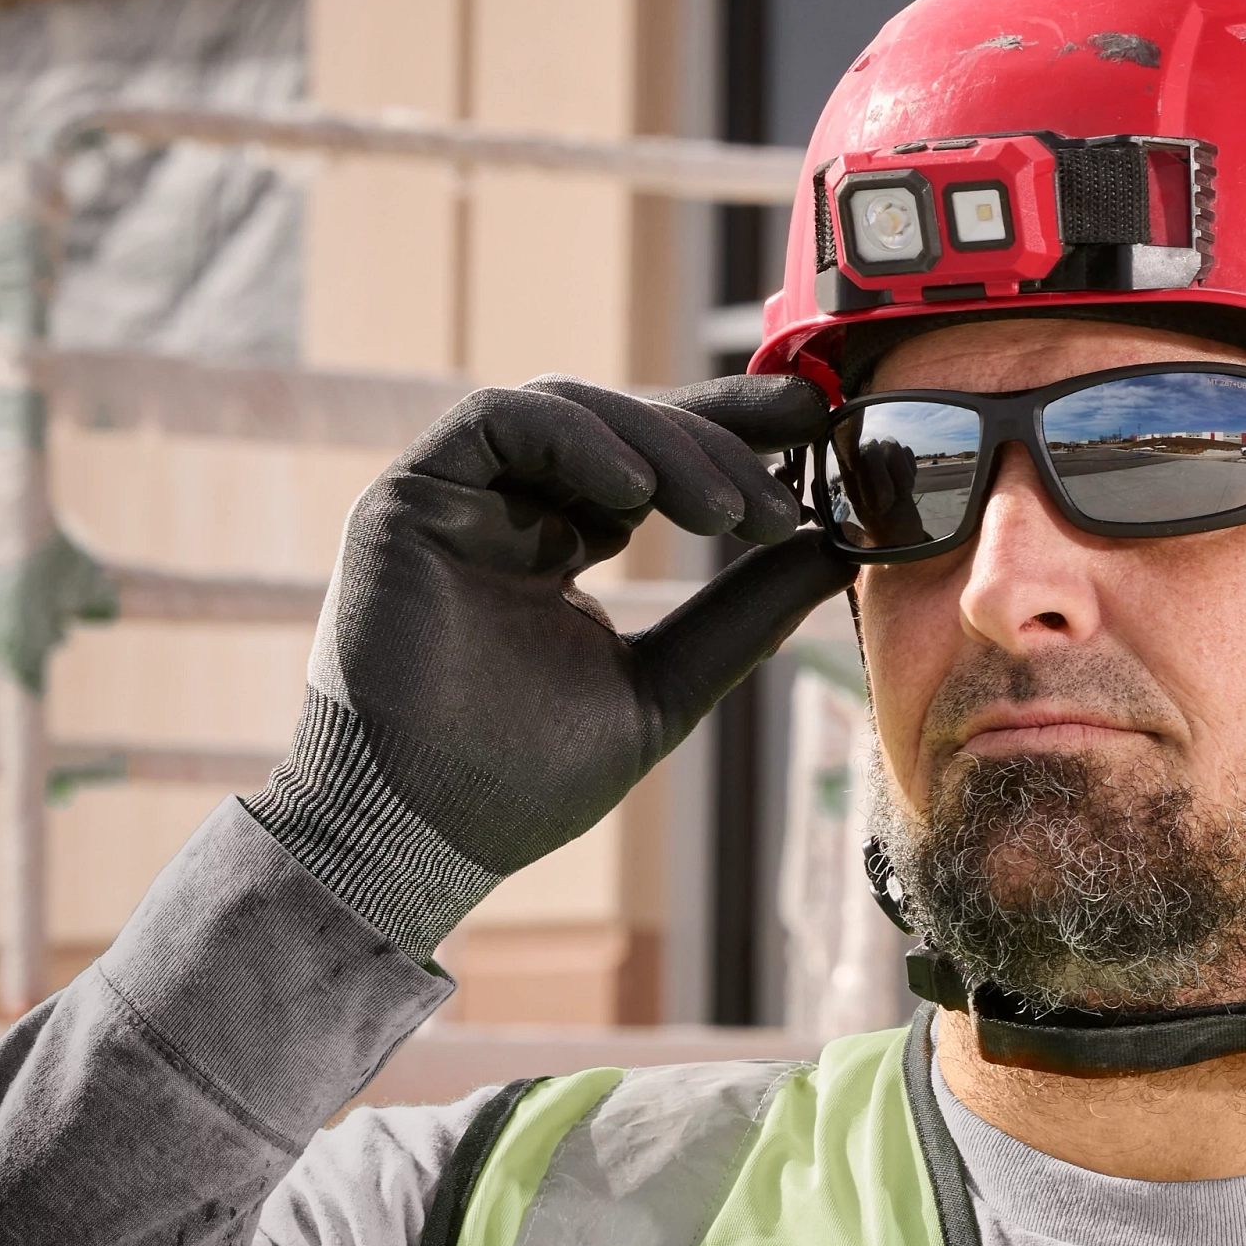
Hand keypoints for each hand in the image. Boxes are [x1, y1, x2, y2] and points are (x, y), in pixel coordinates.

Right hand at [258, 373, 849, 951]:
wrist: (423, 837)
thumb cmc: (523, 783)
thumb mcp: (663, 687)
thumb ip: (740, 617)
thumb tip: (836, 549)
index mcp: (561, 548)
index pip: (654, 460)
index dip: (733, 431)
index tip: (818, 425)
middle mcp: (510, 511)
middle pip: (621, 424)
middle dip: (716, 432)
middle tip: (793, 471)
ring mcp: (459, 499)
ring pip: (570, 409)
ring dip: (662, 444)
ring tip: (727, 512)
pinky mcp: (409, 496)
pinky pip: (495, 421)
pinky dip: (575, 439)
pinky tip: (638, 493)